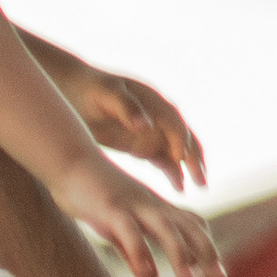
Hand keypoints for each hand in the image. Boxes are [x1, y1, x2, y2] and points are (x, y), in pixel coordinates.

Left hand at [54, 60, 206, 190]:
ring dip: (188, 168)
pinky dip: (173, 172)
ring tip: (198, 187)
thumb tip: (146, 125)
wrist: (75, 91)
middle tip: (201, 180)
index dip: (178, 138)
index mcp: (153, 100)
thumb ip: (126, 108)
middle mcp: (159, 116)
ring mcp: (152, 131)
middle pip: (183, 137)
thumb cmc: (91, 89)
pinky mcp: (143, 144)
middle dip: (194, 158)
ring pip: (177, 151)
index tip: (180, 157)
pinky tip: (179, 188)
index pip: (172, 121)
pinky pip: (163, 160)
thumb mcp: (106, 94)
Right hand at [58, 153, 223, 276]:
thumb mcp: (117, 223)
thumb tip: (149, 275)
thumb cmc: (91, 192)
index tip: (215, 271)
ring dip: (180, 254)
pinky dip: (141, 253)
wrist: (67, 159)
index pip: (190, 223)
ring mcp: (132, 204)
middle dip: (205, 252)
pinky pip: (130, 231)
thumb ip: (133, 248)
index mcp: (154, 206)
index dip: (204, 246)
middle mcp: (150, 204)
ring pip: (165, 228)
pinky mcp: (110, 208)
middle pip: (187, 226)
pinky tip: (147, 276)